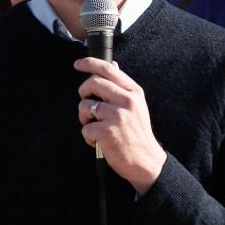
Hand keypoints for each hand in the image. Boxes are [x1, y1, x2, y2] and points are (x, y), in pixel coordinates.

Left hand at [76, 57, 167, 194]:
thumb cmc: (138, 134)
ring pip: (85, 106)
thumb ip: (123, 87)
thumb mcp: (137, 105)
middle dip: (83, 91)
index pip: (109, 69)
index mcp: (134, 92)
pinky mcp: (106, 132)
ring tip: (94, 126)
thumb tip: (113, 65)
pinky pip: (85, 128)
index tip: (78, 64)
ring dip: (84, 117)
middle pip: (93, 83)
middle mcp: (126, 101)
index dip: (90, 63)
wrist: (146, 161)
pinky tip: (99, 142)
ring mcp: (116, 116)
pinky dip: (88, 137)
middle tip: (85, 100)